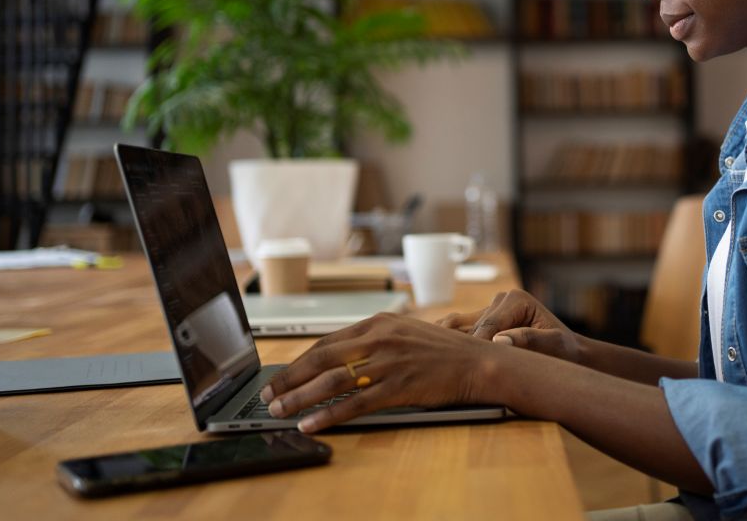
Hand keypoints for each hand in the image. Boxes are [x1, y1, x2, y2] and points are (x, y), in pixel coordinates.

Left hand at [259, 313, 500, 432]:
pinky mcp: (400, 387)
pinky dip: (329, 415)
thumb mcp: (404, 332)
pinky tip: (312, 424)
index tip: (280, 376)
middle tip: (268, 395)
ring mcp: (390, 363)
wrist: (479, 361)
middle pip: (322, 359)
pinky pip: (356, 403)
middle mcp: (380, 339)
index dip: (298, 362)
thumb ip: (373, 340)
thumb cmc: (442, 350)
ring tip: (279, 411)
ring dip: (300, 398)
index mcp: (378, 322)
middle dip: (289, 379)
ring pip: (333, 381)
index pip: (326, 342)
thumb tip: (337, 358)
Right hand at [436, 290, 580, 363]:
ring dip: (445, 343)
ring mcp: (489, 310)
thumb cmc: (563, 351)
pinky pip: (457, 330)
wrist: (567, 353)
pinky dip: (444, 341)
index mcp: (516, 299)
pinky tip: (430, 354)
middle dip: (461, 348)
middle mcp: (500, 300)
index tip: (468, 368)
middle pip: (471, 327)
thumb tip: (500, 340)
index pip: (489, 324)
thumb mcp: (554, 345)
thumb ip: (530, 339)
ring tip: (429, 361)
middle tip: (442, 369)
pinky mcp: (481, 321)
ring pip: (458, 327)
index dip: (478, 346)